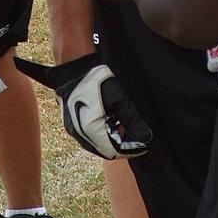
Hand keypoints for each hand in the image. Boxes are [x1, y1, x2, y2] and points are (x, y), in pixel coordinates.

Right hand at [15, 52, 152, 158]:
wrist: (75, 66)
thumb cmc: (97, 78)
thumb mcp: (119, 96)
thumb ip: (132, 119)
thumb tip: (146, 138)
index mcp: (89, 128)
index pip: (114, 151)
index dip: (130, 149)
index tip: (144, 141)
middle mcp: (79, 134)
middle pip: (106, 150)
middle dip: (122, 143)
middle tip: (135, 130)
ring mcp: (73, 130)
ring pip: (98, 144)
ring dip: (113, 138)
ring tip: (123, 122)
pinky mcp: (72, 124)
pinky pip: (90, 137)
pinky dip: (103, 133)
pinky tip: (111, 119)